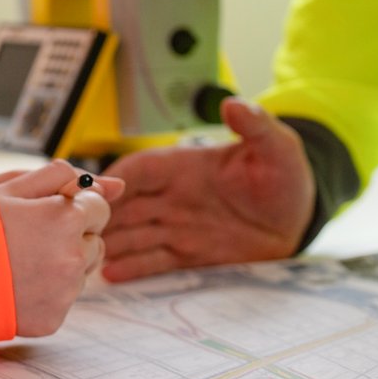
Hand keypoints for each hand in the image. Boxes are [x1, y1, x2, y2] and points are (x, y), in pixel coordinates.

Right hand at [0, 161, 123, 336]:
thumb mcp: (11, 188)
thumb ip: (63, 178)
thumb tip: (116, 184)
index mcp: (65, 217)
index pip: (100, 208)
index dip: (74, 208)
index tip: (47, 215)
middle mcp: (71, 256)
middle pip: (96, 243)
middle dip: (73, 238)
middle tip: (30, 240)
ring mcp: (63, 292)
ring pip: (81, 273)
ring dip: (61, 266)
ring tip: (20, 263)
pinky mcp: (52, 320)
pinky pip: (63, 301)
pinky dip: (46, 295)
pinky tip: (16, 285)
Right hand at [101, 98, 314, 281]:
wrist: (299, 219)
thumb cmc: (286, 177)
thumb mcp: (277, 147)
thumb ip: (254, 125)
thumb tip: (233, 103)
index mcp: (185, 166)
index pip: (140, 170)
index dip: (117, 180)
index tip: (95, 191)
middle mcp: (173, 196)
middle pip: (127, 205)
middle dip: (102, 216)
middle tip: (78, 230)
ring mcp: (178, 225)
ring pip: (135, 235)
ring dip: (111, 244)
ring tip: (88, 257)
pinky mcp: (189, 253)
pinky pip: (155, 260)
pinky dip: (134, 267)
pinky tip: (110, 275)